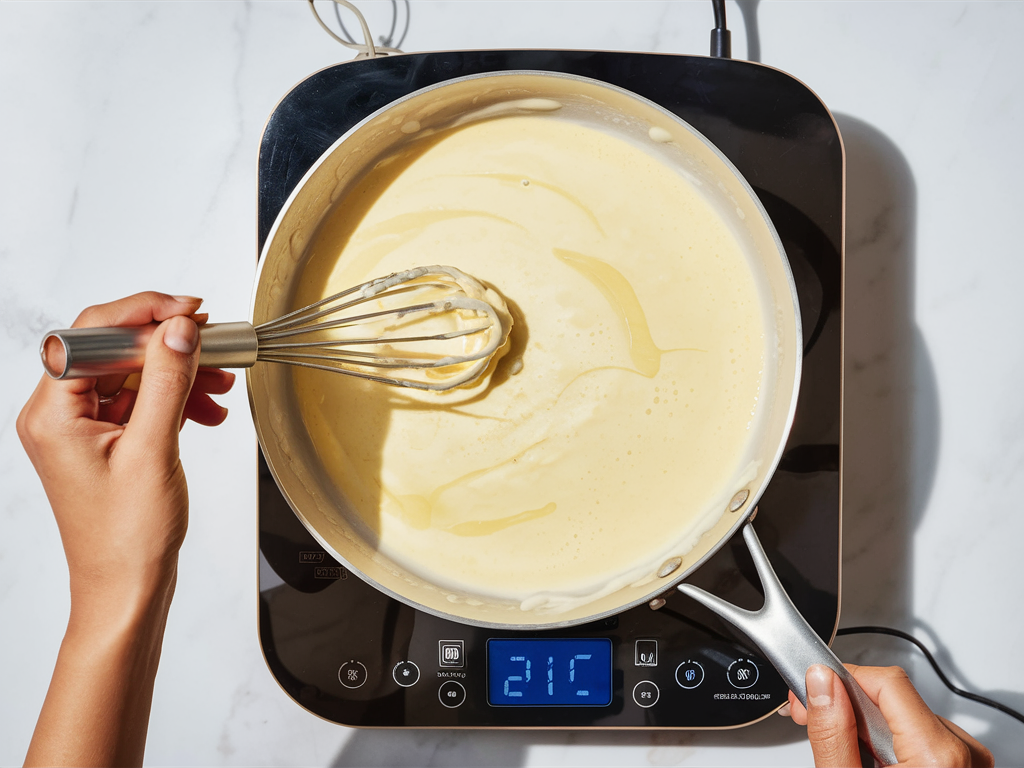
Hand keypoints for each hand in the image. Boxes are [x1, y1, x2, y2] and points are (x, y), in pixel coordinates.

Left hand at [17, 292, 233, 765]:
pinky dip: (176, 398)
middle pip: (114, 350)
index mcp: (53, 414)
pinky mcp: (106, 441)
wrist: (127, 590)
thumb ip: (166, 381)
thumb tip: (179, 329)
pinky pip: (141, 401)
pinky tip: (206, 409)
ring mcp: (82, 429)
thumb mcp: (153, 450)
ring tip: (221, 380)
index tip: (190, 312)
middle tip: (214, 341)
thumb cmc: (126, 539)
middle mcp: (59, 416)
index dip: (145, 314)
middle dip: (169, 345)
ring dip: (179, 372)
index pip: (92, 335)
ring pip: (132, 374)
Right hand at [779, 664, 992, 766]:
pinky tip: (867, 764)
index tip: (809, 691)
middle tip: (810, 719)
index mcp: (939, 755)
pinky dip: (889, 747)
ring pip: (904, 719)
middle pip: (892, 700)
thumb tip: (820, 684)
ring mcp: (969, 765)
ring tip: (841, 754)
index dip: (838, 679)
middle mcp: (965, 754)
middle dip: (846, 707)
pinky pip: (920, 740)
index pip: (884, 681)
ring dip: (865, 729)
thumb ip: (833, 733)